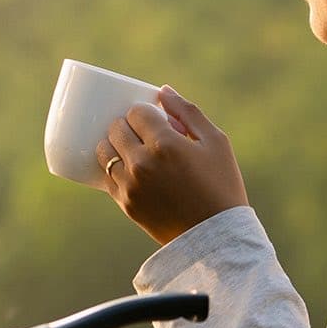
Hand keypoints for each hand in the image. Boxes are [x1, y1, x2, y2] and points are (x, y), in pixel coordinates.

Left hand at [95, 86, 247, 245]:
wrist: (217, 236)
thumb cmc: (222, 185)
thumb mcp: (215, 142)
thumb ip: (188, 112)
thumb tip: (163, 91)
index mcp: (165, 144)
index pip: (136, 112)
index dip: (145, 112)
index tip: (156, 120)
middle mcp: (142, 163)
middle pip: (116, 128)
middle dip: (128, 125)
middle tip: (144, 133)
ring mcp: (130, 186)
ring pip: (104, 152)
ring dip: (115, 145)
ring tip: (133, 150)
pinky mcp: (125, 204)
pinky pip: (106, 176)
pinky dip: (113, 168)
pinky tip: (128, 168)